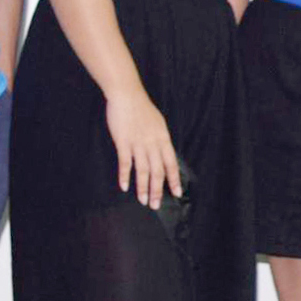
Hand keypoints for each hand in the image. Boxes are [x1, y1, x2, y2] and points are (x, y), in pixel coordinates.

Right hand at [106, 86, 179, 208]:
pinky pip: (125, 163)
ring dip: (143, 187)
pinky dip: (125, 176)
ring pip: (143, 170)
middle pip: (158, 171)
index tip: (177, 193)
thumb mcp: (158, 124)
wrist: (127, 96)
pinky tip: (124, 187)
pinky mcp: (123, 142)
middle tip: (155, 205)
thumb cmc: (142, 109)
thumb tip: (162, 155)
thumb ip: (160, 140)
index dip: (174, 179)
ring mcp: (138, 143)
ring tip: (143, 201)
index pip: (171, 163)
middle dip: (158, 190)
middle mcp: (153, 143)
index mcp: (163, 139)